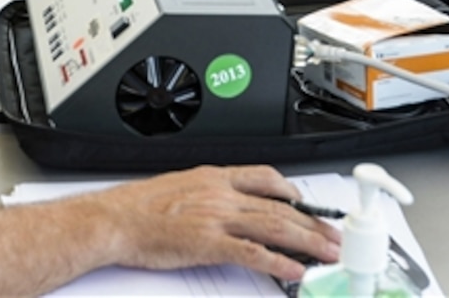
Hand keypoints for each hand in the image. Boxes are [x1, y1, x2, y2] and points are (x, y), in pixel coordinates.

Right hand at [82, 165, 340, 281]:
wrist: (115, 220)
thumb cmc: (139, 208)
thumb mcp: (180, 187)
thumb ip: (208, 194)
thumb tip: (228, 207)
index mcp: (214, 177)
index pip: (265, 177)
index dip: (293, 192)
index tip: (309, 205)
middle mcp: (220, 194)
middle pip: (279, 207)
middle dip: (313, 224)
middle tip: (334, 237)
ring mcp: (217, 218)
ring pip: (274, 227)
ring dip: (307, 242)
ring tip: (327, 254)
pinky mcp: (209, 244)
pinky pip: (253, 254)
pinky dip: (278, 263)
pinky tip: (295, 271)